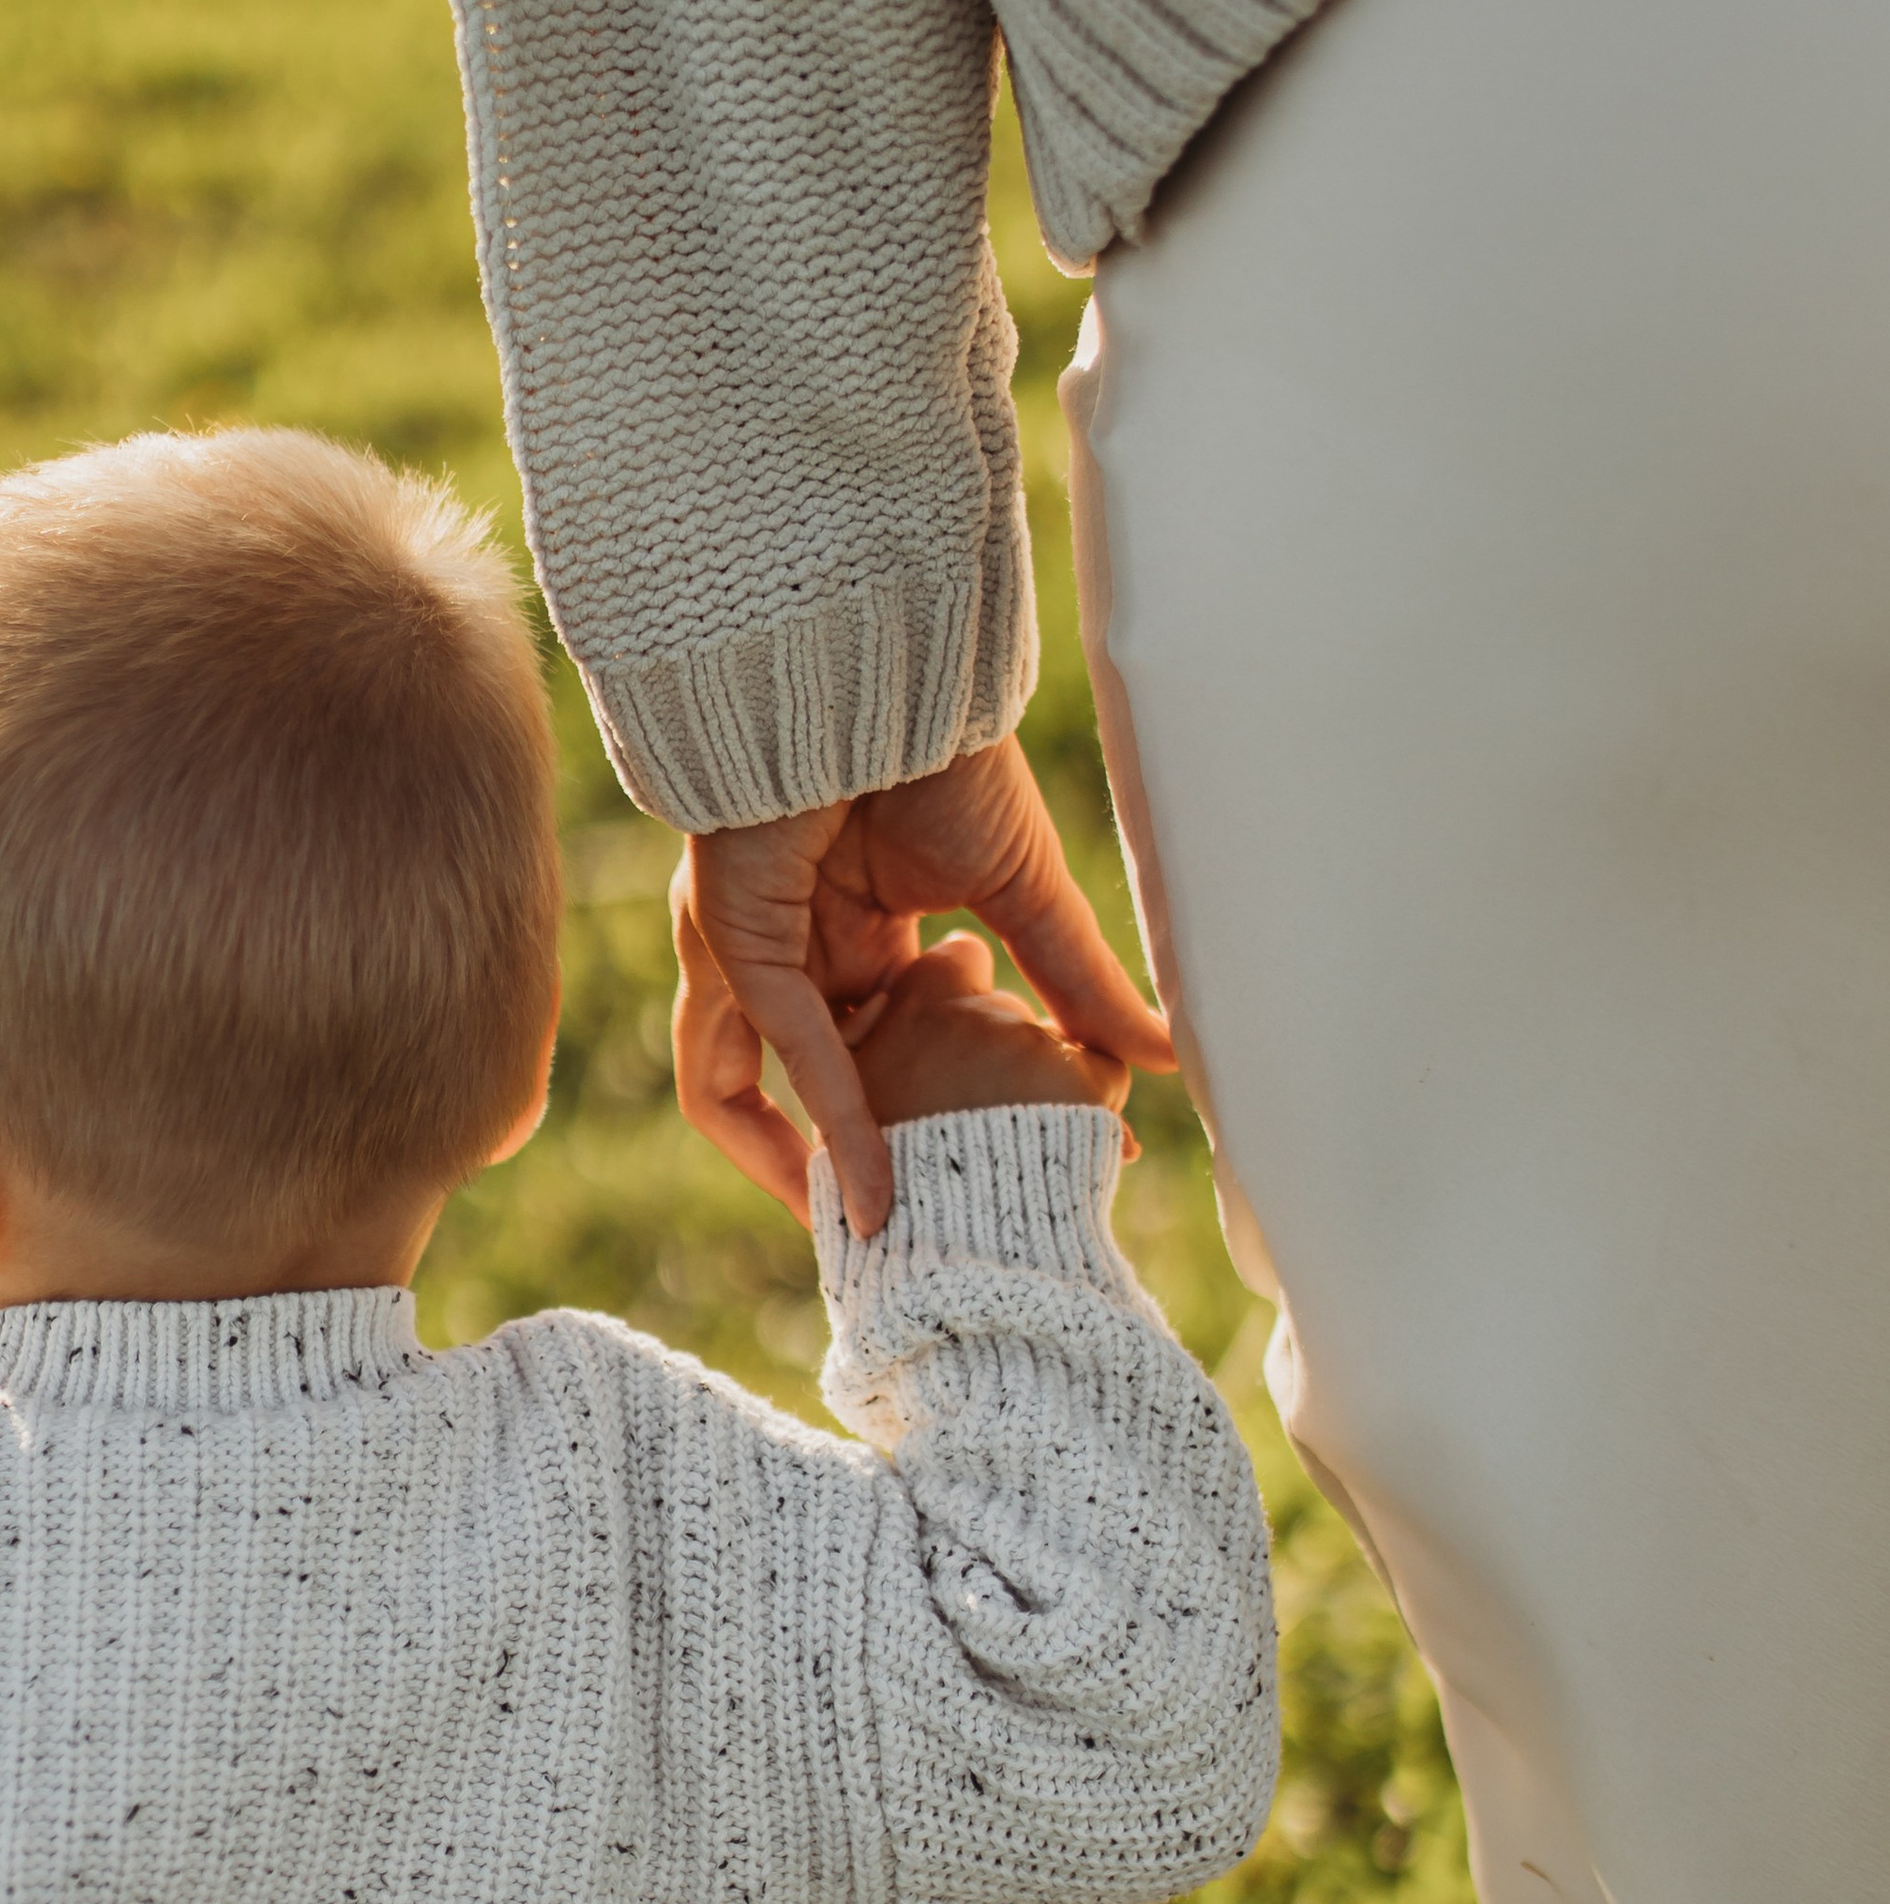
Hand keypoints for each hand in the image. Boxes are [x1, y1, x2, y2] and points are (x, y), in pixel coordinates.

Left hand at [675, 738, 1169, 1230]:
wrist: (894, 665)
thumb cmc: (944, 749)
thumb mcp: (1021, 893)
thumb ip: (1078, 982)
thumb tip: (1166, 1057)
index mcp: (843, 934)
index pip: (868, 1051)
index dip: (920, 1116)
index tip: (1001, 1163)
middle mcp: (782, 949)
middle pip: (788, 1085)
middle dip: (834, 1165)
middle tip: (899, 1232)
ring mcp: (745, 946)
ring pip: (737, 1088)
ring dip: (788, 1170)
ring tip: (854, 1238)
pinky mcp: (736, 935)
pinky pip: (780, 1050)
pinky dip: (829, 1120)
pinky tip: (876, 1181)